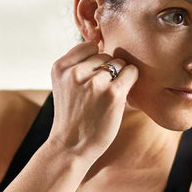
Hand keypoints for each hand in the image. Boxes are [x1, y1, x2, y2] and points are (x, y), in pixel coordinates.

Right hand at [47, 41, 138, 161]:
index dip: (95, 61)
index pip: (89, 46)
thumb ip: (77, 65)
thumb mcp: (64, 85)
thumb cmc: (72, 116)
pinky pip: (131, 72)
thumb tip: (103, 44)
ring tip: (107, 97)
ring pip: (119, 63)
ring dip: (119, 77)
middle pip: (105, 55)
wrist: (71, 147)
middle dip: (107, 71)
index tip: (92, 78)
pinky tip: (122, 95)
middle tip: (99, 93)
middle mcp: (76, 72)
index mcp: (60, 67)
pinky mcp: (113, 93)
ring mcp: (94, 82)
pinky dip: (131, 80)